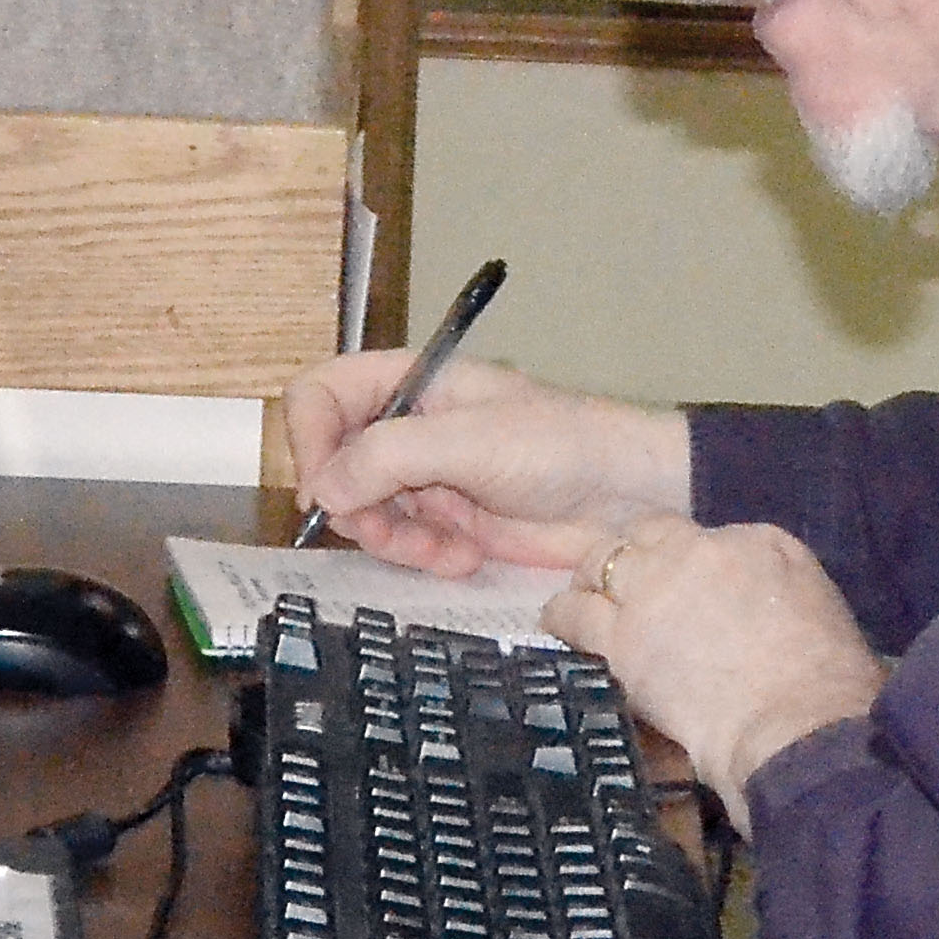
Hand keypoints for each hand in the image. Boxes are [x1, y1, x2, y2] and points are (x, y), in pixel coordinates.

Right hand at [283, 349, 688, 577]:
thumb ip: (387, 456)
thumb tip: (321, 490)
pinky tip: (465, 557)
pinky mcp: (449, 522)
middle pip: (334, 463)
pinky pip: (404, 544)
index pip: (322, 394)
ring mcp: (427, 476)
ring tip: (442, 549)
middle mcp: (410, 426)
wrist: (629, 498)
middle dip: (355, 504)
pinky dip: (424, 557)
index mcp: (412, 381)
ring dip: (393, 539)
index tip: (322, 488)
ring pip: (364, 512)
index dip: (309, 438)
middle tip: (384, 530)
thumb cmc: (561, 446)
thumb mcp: (470, 441)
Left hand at [540, 516, 883, 823]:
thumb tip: (748, 604)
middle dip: (636, 554)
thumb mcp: (817, 608)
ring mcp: (654, 590)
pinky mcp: (620, 638)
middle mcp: (699, 550)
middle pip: (648, 535)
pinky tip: (561, 623)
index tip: (685, 582)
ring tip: (585, 597)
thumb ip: (775, 589)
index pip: (705, 536)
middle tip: (629, 581)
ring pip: (602, 561)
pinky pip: (572, 613)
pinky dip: (564, 616)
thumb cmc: (828, 682)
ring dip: (594, 577)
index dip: (687, 558)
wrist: (797, 723)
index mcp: (758, 541)